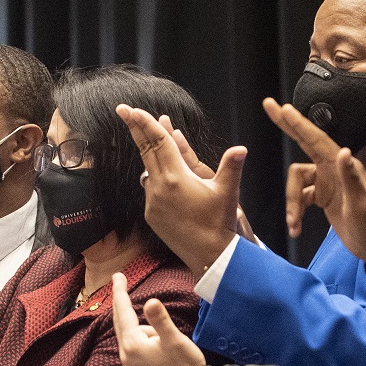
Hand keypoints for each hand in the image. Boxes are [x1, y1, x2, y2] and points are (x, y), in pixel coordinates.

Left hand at [112, 272, 205, 365]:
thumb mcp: (175, 339)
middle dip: (121, 303)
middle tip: (120, 282)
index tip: (118, 276)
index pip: (124, 312)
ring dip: (136, 327)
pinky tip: (150, 343)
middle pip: (120, 323)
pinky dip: (136, 340)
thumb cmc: (185, 365)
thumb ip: (161, 320)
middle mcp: (126, 356)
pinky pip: (132, 350)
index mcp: (133, 344)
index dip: (120, 292)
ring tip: (162, 335)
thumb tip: (150, 301)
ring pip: (129, 337)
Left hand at [116, 105, 246, 273]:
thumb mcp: (227, 193)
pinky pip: (150, 188)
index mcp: (176, 177)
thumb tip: (241, 149)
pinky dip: (155, 177)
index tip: (132, 109)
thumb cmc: (219, 223)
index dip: (146, 123)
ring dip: (147, 152)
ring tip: (147, 137)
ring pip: (147, 169)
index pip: (159, 143)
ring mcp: (153, 202)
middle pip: (146, 150)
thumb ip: (231, 167)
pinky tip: (163, 174)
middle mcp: (159, 187)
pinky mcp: (151, 214)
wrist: (208, 256)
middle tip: (124, 110)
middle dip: (136, 128)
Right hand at [265, 97, 365, 269]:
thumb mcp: (360, 204)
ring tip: (294, 223)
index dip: (298, 124)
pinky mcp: (321, 197)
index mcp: (343, 165)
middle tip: (268, 105)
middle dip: (286, 126)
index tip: (283, 108)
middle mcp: (334, 169)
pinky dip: (295, 212)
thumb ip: (351, 178)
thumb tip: (344, 152)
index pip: (317, 140)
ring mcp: (326, 182)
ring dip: (291, 203)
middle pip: (304, 143)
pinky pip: (300, 199)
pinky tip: (296, 228)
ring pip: (296, 182)